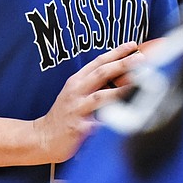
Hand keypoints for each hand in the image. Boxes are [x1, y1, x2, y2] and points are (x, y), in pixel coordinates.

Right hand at [32, 42, 144, 163]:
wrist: (41, 137)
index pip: (98, 62)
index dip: (116, 52)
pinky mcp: (78, 128)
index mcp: (77, 81)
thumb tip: (124, 71)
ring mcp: (76, 110)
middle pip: (101, 74)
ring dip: (120, 91)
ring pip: (100, 97)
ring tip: (139, 86)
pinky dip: (111, 121)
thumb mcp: (76, 92)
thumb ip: (95, 82)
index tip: (133, 45)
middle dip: (122, 64)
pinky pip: (97, 124)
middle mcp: (76, 92)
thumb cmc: (66, 113)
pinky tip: (127, 119)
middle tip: (141, 58)